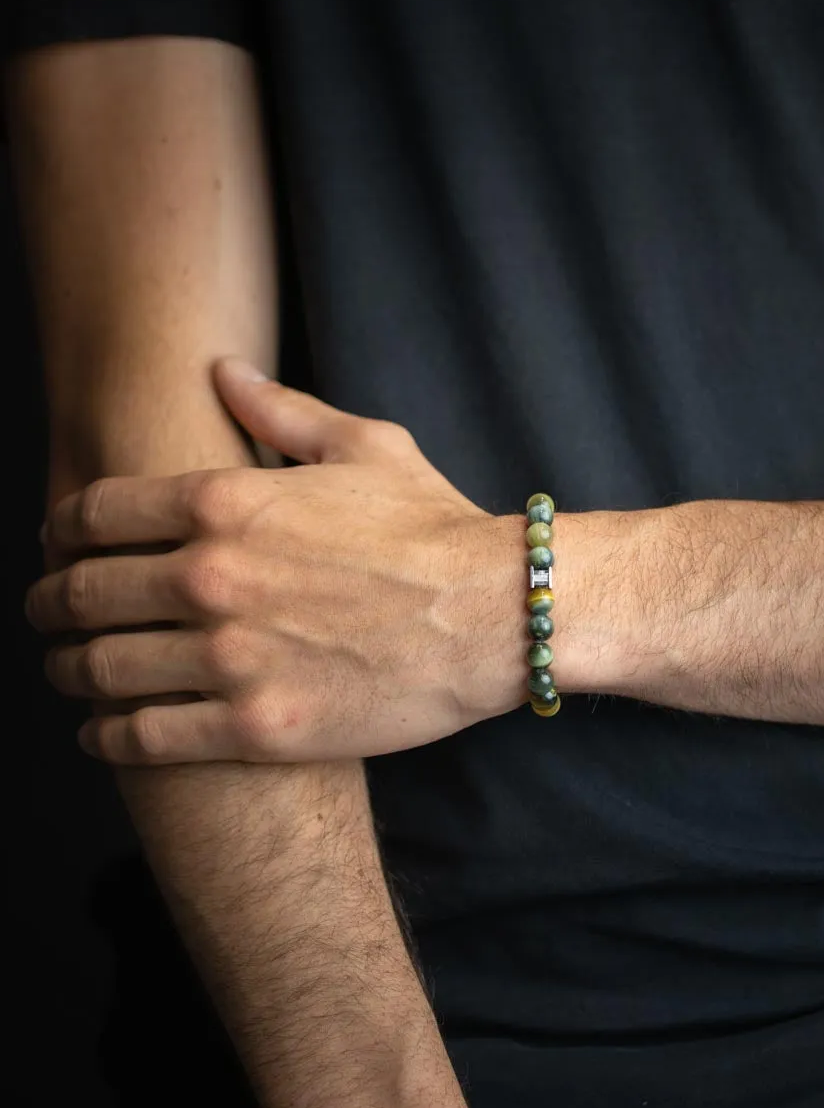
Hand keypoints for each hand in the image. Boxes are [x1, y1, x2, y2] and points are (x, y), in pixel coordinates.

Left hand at [28, 358, 525, 763]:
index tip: (53, 545)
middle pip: (82, 595)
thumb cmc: (435, 528)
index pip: (94, 514)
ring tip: (68, 673)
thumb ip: (281, 410)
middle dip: (49, 604)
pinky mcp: (256, 727)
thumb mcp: (366, 447)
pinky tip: (101, 733)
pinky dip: (106, 737)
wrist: (494, 614)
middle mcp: (210, 578)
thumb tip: (223, 369)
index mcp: (225, 503)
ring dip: (68, 671)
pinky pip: (146, 738)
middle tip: (47, 614)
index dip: (57, 530)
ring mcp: (229, 659)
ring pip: (101, 670)